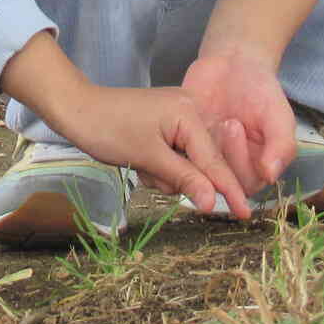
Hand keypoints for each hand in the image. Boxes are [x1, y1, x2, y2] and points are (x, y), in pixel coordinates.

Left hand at [41, 81, 256, 220]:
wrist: (77, 109)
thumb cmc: (109, 130)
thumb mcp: (149, 158)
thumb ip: (184, 179)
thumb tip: (212, 202)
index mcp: (190, 113)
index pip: (214, 160)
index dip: (229, 189)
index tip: (246, 213)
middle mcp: (191, 110)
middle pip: (202, 162)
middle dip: (178, 177)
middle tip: (150, 171)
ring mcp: (178, 117)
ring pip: (187, 164)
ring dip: (166, 174)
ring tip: (141, 164)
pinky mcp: (166, 124)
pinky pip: (175, 156)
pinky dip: (161, 166)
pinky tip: (141, 160)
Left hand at [177, 47, 297, 191]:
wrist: (233, 63)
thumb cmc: (260, 90)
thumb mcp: (278, 115)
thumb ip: (281, 145)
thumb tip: (270, 176)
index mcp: (257, 167)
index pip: (247, 184)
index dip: (240, 162)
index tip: (235, 126)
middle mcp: (231, 166)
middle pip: (220, 182)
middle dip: (221, 153)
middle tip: (226, 121)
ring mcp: (206, 156)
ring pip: (197, 173)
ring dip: (199, 151)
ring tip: (212, 119)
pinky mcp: (185, 144)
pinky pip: (177, 157)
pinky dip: (178, 145)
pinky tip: (184, 123)